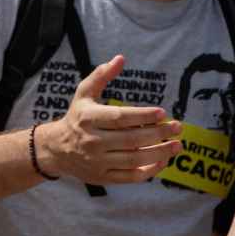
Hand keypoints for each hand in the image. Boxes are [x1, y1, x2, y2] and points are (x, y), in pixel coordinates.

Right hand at [38, 55, 182, 183]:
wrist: (56, 149)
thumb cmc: (76, 118)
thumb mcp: (83, 94)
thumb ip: (101, 76)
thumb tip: (120, 58)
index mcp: (88, 118)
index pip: (119, 118)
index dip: (142, 116)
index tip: (162, 112)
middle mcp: (92, 141)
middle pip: (131, 139)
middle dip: (158, 133)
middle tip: (177, 127)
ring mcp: (98, 161)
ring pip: (134, 159)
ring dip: (159, 152)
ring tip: (177, 145)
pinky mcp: (103, 177)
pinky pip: (131, 176)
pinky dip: (150, 170)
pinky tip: (163, 160)